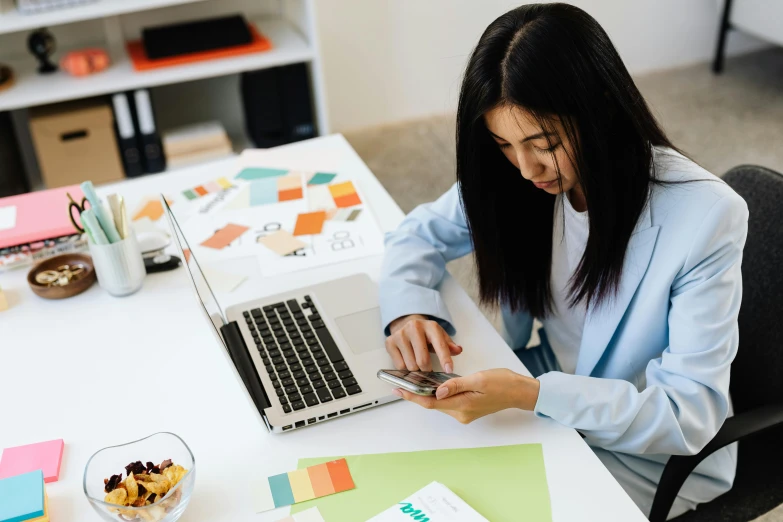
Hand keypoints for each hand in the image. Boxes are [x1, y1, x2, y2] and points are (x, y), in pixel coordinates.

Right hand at [386, 314, 462, 373]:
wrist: (406, 323)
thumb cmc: (426, 334)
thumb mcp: (440, 336)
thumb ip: (450, 345)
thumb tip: (458, 350)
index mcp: (430, 326)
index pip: (440, 345)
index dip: (445, 359)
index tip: (449, 371)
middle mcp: (414, 328)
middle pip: (423, 360)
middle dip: (427, 370)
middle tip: (429, 371)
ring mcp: (400, 335)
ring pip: (411, 365)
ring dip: (416, 370)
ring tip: (418, 365)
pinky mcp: (390, 342)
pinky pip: (400, 366)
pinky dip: (405, 369)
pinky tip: (408, 361)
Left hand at [392, 369, 539, 423]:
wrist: (519, 391)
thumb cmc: (503, 383)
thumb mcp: (478, 379)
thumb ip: (456, 385)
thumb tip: (437, 391)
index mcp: (463, 406)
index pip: (431, 402)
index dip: (413, 397)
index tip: (399, 391)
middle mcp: (462, 413)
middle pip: (433, 404)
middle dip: (417, 394)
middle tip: (401, 384)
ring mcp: (465, 413)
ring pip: (440, 403)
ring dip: (427, 394)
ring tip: (413, 383)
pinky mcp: (468, 409)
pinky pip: (448, 402)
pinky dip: (439, 395)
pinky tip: (433, 386)